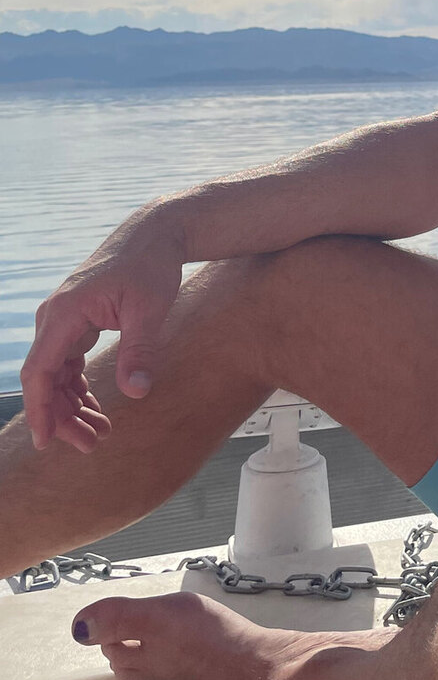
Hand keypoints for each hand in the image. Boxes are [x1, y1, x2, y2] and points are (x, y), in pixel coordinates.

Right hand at [21, 213, 185, 452]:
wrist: (155, 234)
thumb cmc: (152, 266)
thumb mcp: (150, 309)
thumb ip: (140, 349)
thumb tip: (137, 392)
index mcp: (64, 314)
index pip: (40, 372)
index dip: (41, 410)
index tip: (47, 442)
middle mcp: (56, 317)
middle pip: (46, 379)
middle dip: (63, 416)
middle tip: (90, 445)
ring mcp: (64, 320)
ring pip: (57, 374)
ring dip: (72, 405)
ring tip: (99, 434)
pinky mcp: (77, 322)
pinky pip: (68, 363)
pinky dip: (79, 388)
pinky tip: (95, 409)